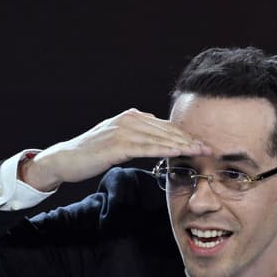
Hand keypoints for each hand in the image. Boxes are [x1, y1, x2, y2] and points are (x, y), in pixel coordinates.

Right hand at [22, 109, 210, 191]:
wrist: (64, 159)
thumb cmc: (91, 154)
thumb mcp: (118, 142)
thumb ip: (138, 138)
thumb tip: (158, 141)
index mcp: (132, 118)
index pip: (165, 126)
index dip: (186, 134)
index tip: (205, 143)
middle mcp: (129, 119)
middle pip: (167, 129)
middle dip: (190, 138)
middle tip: (211, 147)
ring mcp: (122, 131)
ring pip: (159, 137)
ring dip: (182, 144)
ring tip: (201, 151)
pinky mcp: (116, 145)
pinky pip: (145, 147)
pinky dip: (164, 149)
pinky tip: (178, 153)